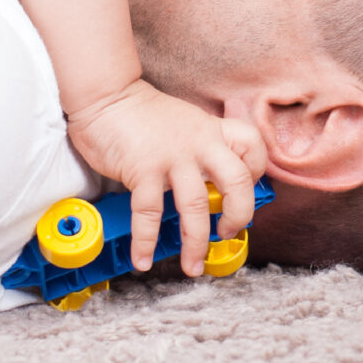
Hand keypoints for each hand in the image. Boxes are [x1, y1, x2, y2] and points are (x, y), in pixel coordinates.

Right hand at [65, 80, 266, 275]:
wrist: (107, 96)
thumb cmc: (143, 113)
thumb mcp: (186, 123)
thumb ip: (202, 146)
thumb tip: (211, 183)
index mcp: (211, 130)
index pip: (252, 147)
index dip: (256, 173)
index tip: (246, 192)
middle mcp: (199, 143)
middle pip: (237, 181)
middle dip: (238, 216)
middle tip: (227, 235)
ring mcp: (172, 157)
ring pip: (196, 205)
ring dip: (196, 243)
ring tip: (192, 266)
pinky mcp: (142, 169)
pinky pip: (150, 213)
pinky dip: (145, 241)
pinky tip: (142, 259)